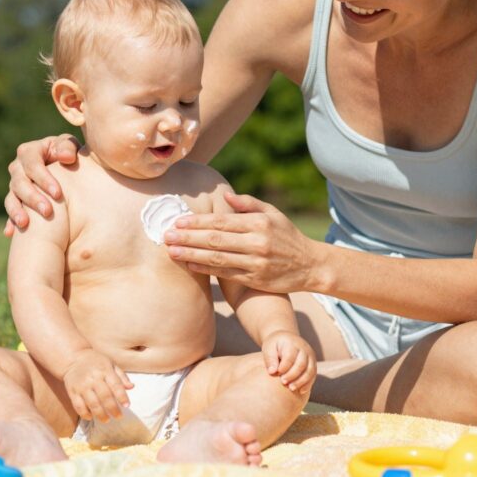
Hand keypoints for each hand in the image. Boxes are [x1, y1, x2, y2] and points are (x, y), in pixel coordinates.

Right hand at [4, 134, 80, 235]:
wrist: (66, 170)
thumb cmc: (70, 156)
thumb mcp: (71, 148)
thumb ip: (68, 147)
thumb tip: (65, 157)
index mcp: (30, 152)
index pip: (32, 163)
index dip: (43, 178)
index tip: (58, 193)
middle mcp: (18, 168)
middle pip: (19, 182)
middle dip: (33, 197)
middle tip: (47, 212)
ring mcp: (15, 185)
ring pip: (11, 197)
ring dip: (17, 210)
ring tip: (24, 223)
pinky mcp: (15, 201)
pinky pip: (10, 212)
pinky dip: (10, 222)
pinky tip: (9, 233)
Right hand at [62, 349, 133, 422]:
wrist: (74, 358)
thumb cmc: (96, 362)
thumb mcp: (110, 364)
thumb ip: (121, 376)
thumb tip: (132, 387)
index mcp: (105, 370)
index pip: (115, 385)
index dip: (122, 396)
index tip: (127, 405)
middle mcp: (93, 378)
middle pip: (105, 396)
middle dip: (113, 409)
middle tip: (118, 416)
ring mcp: (82, 386)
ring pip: (92, 403)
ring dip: (100, 414)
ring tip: (106, 420)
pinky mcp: (72, 392)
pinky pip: (78, 406)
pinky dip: (85, 414)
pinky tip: (91, 417)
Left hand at [164, 192, 317, 292]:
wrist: (311, 265)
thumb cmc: (288, 236)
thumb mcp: (273, 213)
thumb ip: (249, 204)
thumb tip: (225, 197)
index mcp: (258, 223)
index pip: (221, 221)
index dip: (197, 222)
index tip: (178, 222)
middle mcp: (256, 242)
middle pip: (215, 239)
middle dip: (188, 238)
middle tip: (166, 236)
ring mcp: (255, 262)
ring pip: (217, 258)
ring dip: (191, 255)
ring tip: (172, 252)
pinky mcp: (255, 279)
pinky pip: (226, 274)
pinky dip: (206, 270)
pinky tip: (190, 266)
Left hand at [261, 331, 316, 393]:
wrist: (286, 339)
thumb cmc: (275, 345)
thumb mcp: (269, 348)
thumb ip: (270, 358)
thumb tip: (272, 372)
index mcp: (292, 343)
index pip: (290, 356)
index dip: (284, 366)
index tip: (276, 373)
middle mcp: (304, 349)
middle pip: (301, 364)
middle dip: (292, 375)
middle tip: (283, 382)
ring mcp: (310, 356)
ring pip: (310, 370)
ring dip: (301, 381)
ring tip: (291, 388)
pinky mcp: (313, 364)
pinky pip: (313, 375)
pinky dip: (308, 384)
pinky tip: (300, 391)